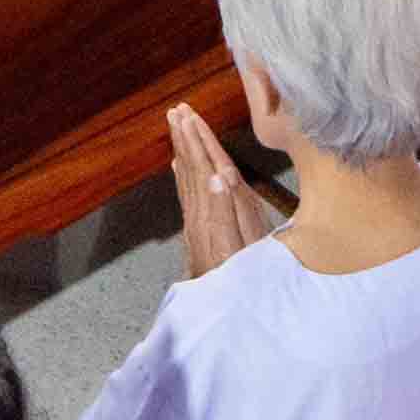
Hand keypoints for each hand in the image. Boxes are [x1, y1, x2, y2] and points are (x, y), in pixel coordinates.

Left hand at [165, 101, 281, 277]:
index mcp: (214, 213)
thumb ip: (230, 212)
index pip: (205, 169)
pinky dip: (183, 173)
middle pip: (191, 168)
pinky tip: (179, 162)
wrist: (218, 309)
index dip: (199, 142)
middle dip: (186, 138)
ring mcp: (194, 222)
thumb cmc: (240, 279)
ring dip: (183, 149)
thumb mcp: (243, 248)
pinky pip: (186, 193)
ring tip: (177, 125)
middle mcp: (199, 214)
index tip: (191, 117)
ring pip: (187, 178)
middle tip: (177, 110)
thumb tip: (220, 176)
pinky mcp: (195, 230)